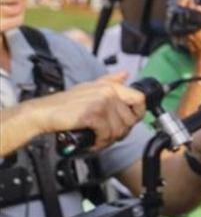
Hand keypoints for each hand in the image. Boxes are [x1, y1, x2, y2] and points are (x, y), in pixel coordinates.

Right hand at [27, 73, 145, 148]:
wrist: (44, 112)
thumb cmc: (65, 103)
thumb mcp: (90, 87)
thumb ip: (109, 81)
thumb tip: (125, 74)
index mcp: (111, 86)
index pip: (140, 99)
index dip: (138, 113)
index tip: (129, 123)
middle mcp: (109, 92)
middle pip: (130, 119)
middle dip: (120, 132)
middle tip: (107, 136)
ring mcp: (101, 102)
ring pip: (119, 129)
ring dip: (109, 140)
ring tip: (98, 140)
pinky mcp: (93, 114)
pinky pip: (107, 134)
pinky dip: (100, 142)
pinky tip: (92, 142)